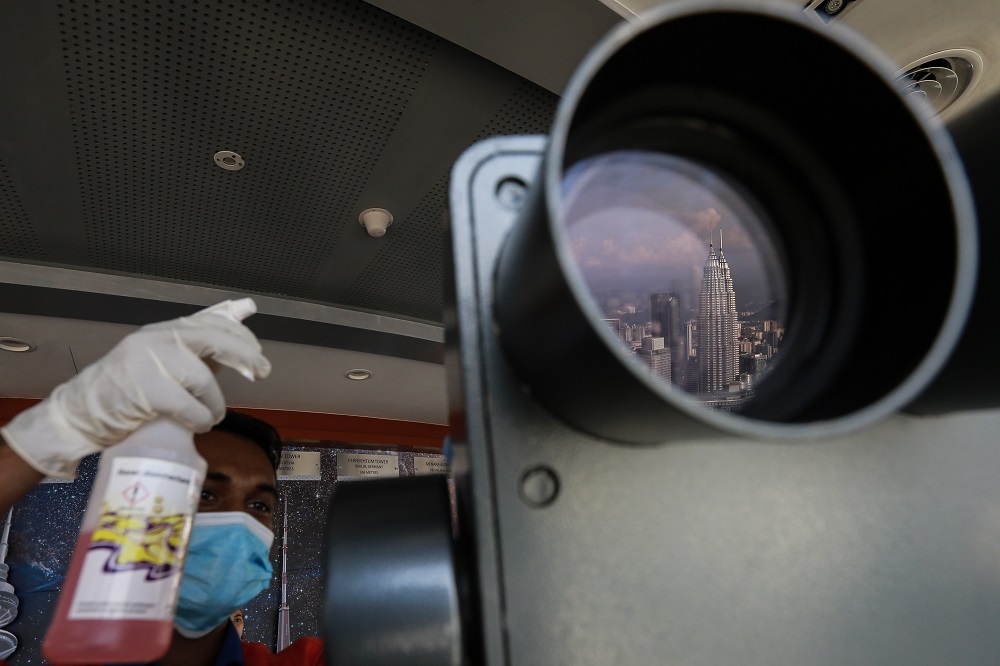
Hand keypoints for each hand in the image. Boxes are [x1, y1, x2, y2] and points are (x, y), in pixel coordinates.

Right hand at [0, 298, 270, 477]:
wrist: (80, 413)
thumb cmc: (128, 391)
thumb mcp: (164, 362)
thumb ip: (199, 350)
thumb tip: (240, 331)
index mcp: (164, 331)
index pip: (210, 321)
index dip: (240, 334)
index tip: (258, 351)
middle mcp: (156, 339)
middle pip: (213, 338)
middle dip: (244, 355)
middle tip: (261, 372)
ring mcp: (147, 362)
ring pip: (202, 378)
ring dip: (215, 403)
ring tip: (213, 416)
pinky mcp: (143, 389)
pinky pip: (187, 404)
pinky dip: (200, 418)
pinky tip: (200, 424)